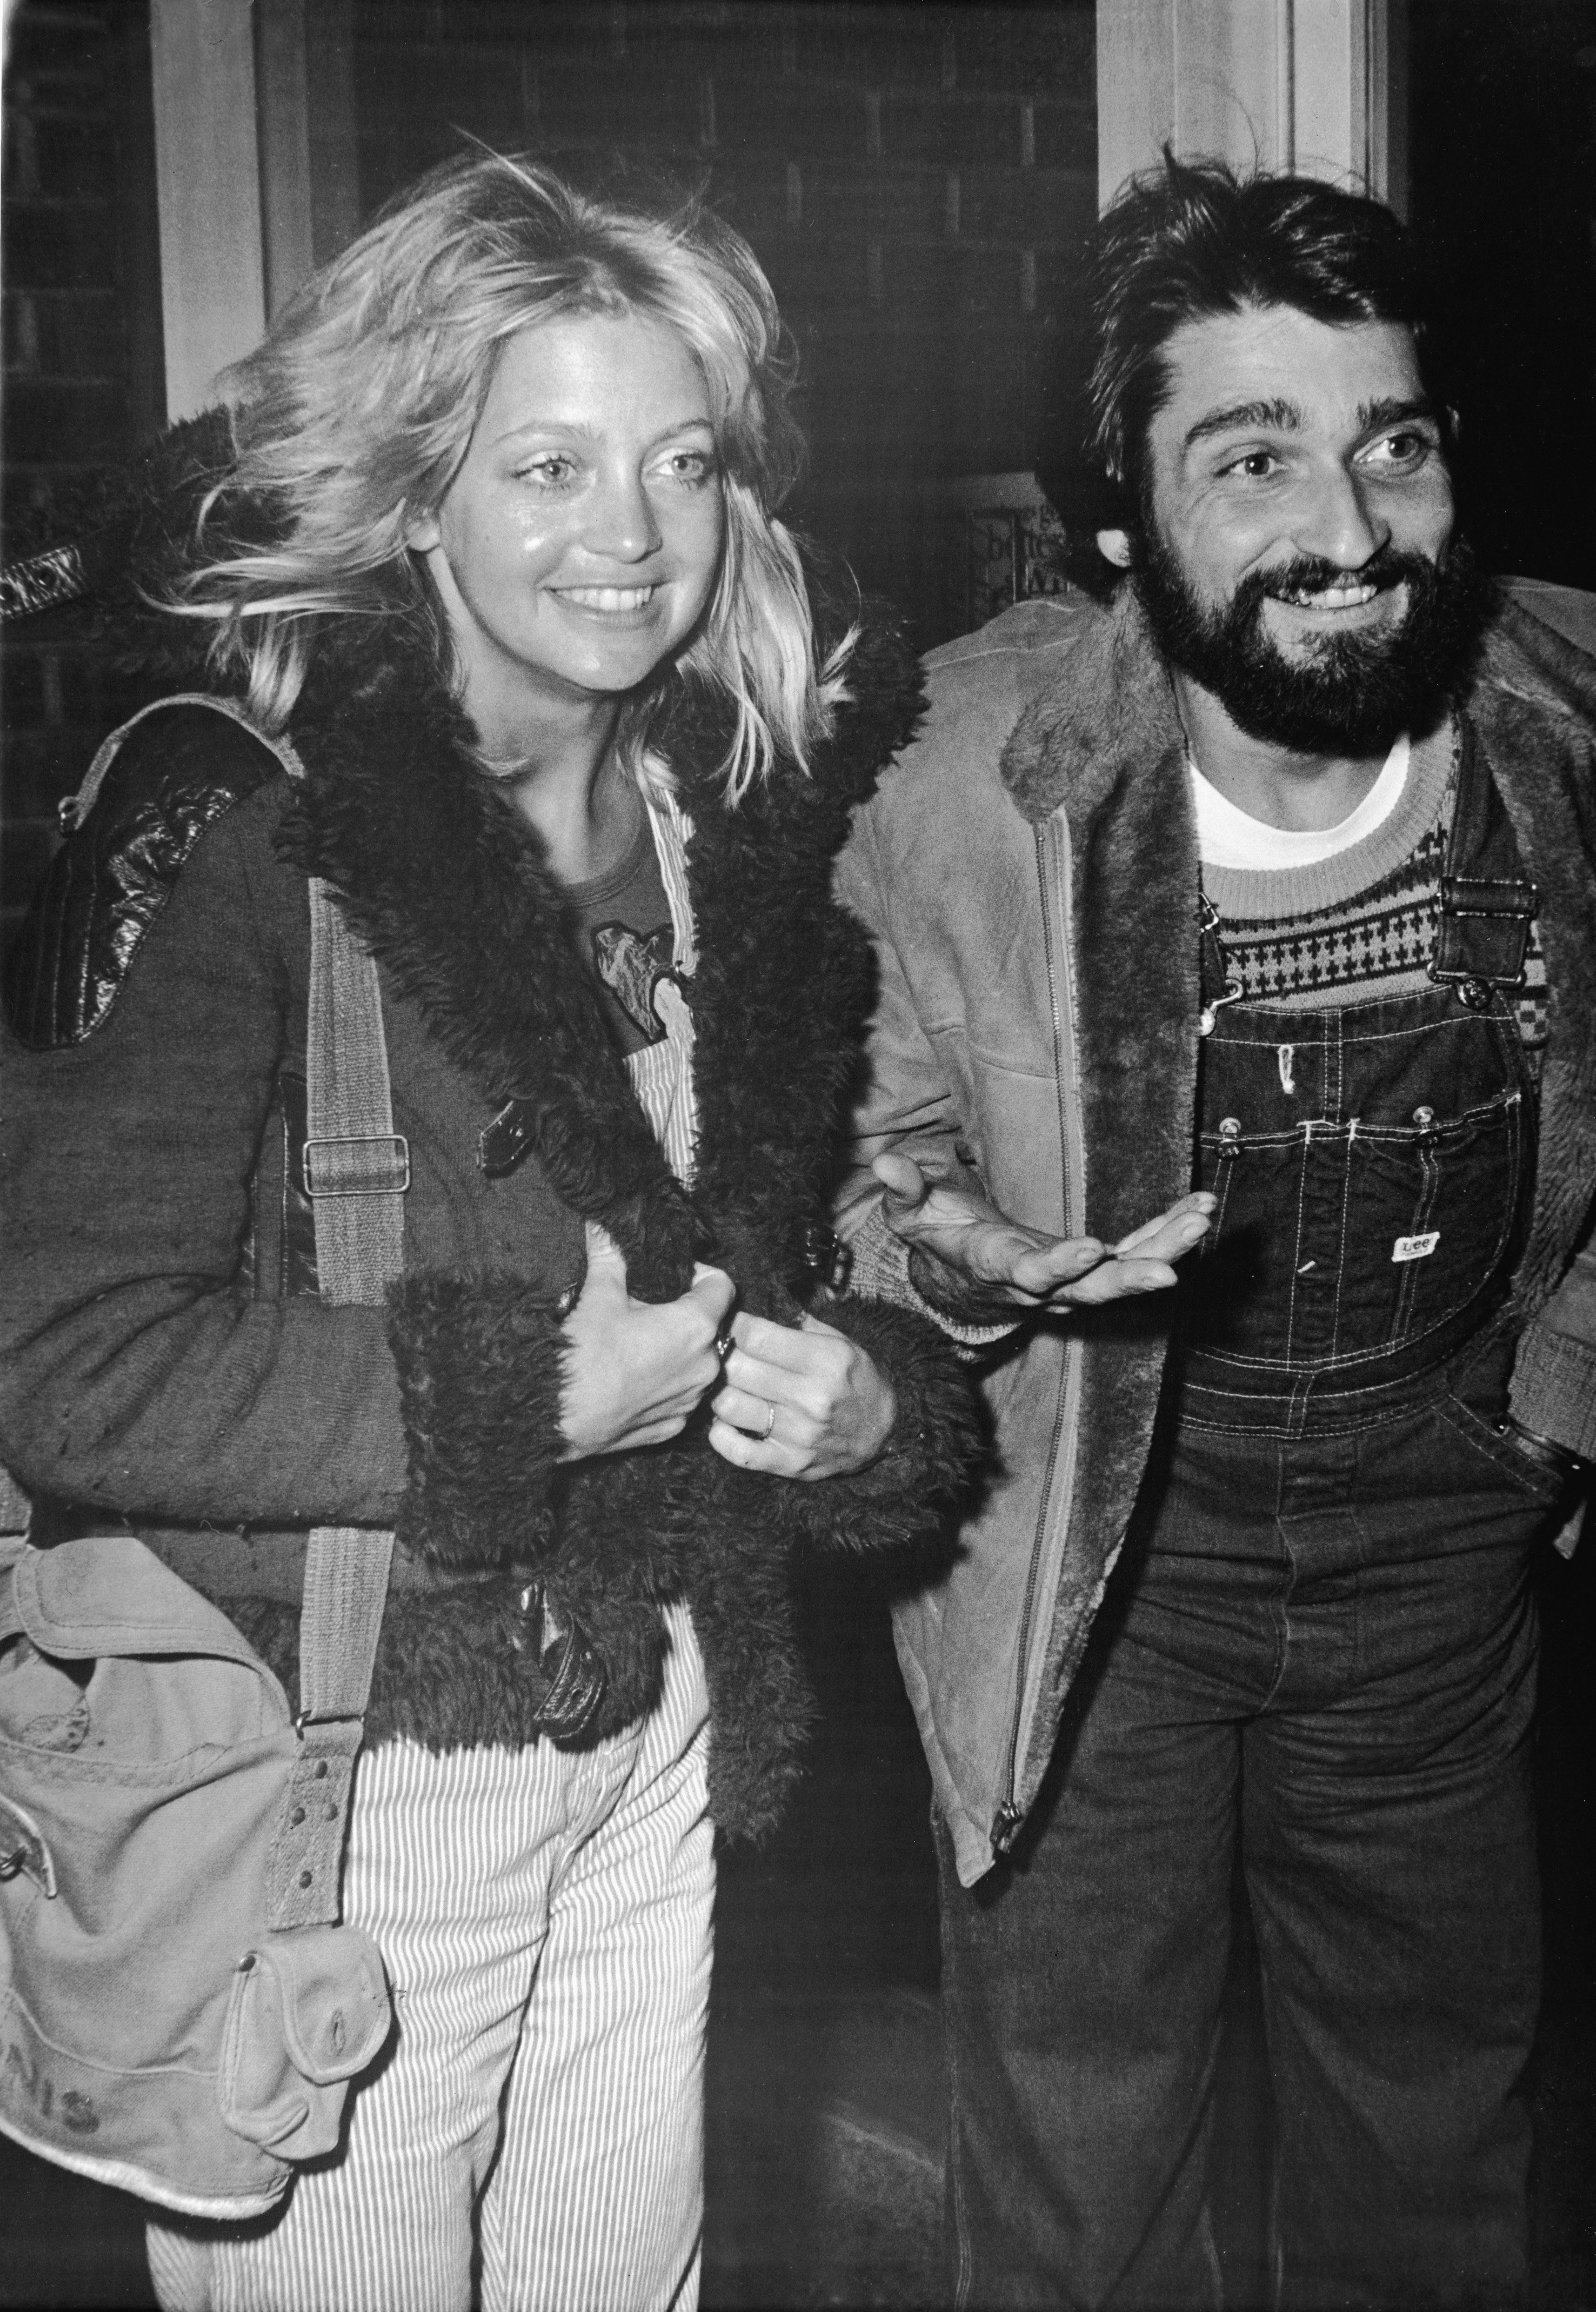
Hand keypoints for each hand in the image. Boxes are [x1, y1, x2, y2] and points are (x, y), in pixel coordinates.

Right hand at [558, 1223, 734, 1458]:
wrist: (556, 1415)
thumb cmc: (582, 1354)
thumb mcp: (598, 1294)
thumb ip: (609, 1255)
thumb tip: (601, 1223)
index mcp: (695, 1327)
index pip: (722, 1286)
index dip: (700, 1274)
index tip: (674, 1275)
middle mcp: (706, 1366)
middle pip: (708, 1326)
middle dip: (682, 1313)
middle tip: (646, 1309)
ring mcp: (692, 1400)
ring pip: (696, 1362)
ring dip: (676, 1350)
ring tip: (636, 1344)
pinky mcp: (674, 1425)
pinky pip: (679, 1394)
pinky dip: (664, 1383)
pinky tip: (633, 1378)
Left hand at [708, 1311, 896, 1480]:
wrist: (885, 1434)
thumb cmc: (857, 1381)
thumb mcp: (842, 1343)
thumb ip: (801, 1323)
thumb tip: (757, 1304)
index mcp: (825, 1360)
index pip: (756, 1336)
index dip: (735, 1326)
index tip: (731, 1324)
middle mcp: (810, 1397)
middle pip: (737, 1368)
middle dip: (724, 1355)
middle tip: (724, 1353)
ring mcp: (798, 1434)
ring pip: (729, 1406)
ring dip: (720, 1392)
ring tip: (728, 1385)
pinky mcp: (789, 1463)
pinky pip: (736, 1451)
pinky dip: (721, 1435)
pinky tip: (726, 1421)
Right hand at [872, 1152, 1213, 1319]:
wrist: (959, 1280)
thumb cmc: (936, 1236)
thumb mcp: (910, 1216)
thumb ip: (902, 1192)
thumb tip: (884, 1162)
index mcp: (996, 1267)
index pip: (1028, 1273)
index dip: (1058, 1266)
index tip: (1089, 1249)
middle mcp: (1041, 1284)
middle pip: (1090, 1291)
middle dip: (1129, 1278)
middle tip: (1169, 1270)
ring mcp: (1072, 1282)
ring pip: (1122, 1276)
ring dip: (1164, 1251)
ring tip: (1200, 1218)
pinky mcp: (1092, 1269)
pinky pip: (1136, 1255)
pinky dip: (1168, 1236)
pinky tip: (1200, 1209)